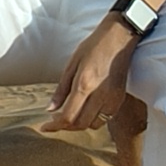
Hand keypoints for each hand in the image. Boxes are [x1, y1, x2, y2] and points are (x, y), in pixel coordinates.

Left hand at [44, 13, 135, 135]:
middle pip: (81, 125)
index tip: (45, 127)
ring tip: (72, 114)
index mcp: (84, 85)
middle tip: (56, 121)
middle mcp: (100, 95)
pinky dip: (94, 119)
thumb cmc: (94, 47)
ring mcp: (112, 99)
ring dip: (81, 124)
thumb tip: (50, 110)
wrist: (119, 38)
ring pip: (93, 124)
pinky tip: (87, 109)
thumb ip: (61, 90)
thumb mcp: (72, 64)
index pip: (68, 117)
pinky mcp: (119, 99)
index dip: (55, 126)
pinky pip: (105, 118)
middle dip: (66, 126)